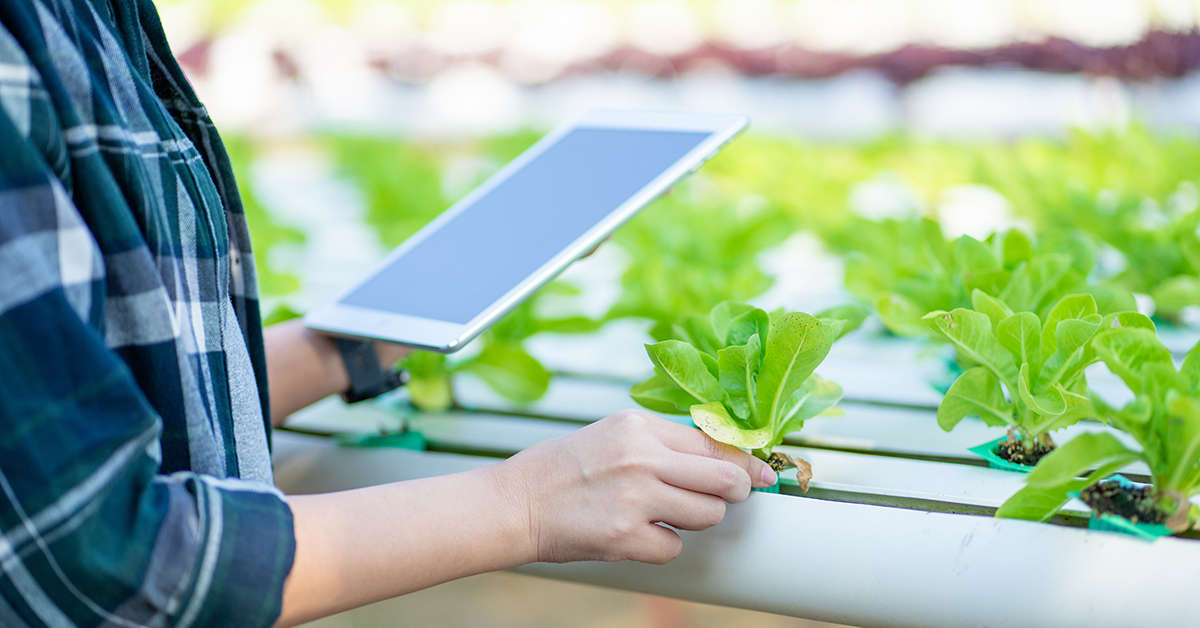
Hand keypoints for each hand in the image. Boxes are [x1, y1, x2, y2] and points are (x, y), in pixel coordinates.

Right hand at [492, 409, 777, 564]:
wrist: (514, 503)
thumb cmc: (561, 469)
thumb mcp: (612, 435)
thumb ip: (662, 443)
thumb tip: (720, 457)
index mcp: (639, 426)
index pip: (715, 443)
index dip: (746, 462)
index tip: (763, 474)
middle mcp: (642, 458)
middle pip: (726, 479)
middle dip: (735, 492)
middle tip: (725, 498)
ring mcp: (635, 498)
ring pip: (708, 515)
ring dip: (693, 519)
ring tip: (660, 512)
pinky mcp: (625, 537)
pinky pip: (674, 547)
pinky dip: (662, 546)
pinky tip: (635, 533)